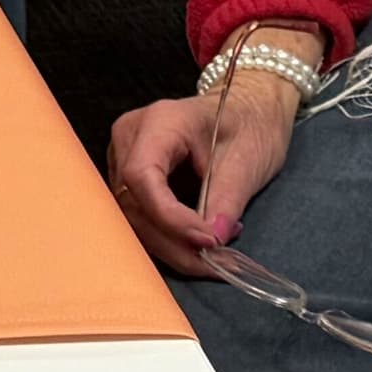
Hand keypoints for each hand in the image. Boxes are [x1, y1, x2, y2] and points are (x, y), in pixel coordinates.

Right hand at [108, 36, 316, 269]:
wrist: (246, 108)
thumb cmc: (248, 124)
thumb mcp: (246, 161)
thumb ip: (226, 201)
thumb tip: (212, 241)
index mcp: (159, 121)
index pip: (142, 176)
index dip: (169, 216)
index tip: (208, 240)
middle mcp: (130, 136)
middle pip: (133, 202)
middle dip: (172, 241)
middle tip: (216, 262)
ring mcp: (123, 155)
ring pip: (132, 215)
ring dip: (170, 245)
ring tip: (214, 253)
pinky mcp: (130, 175)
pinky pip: (139, 213)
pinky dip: (168, 236)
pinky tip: (199, 240)